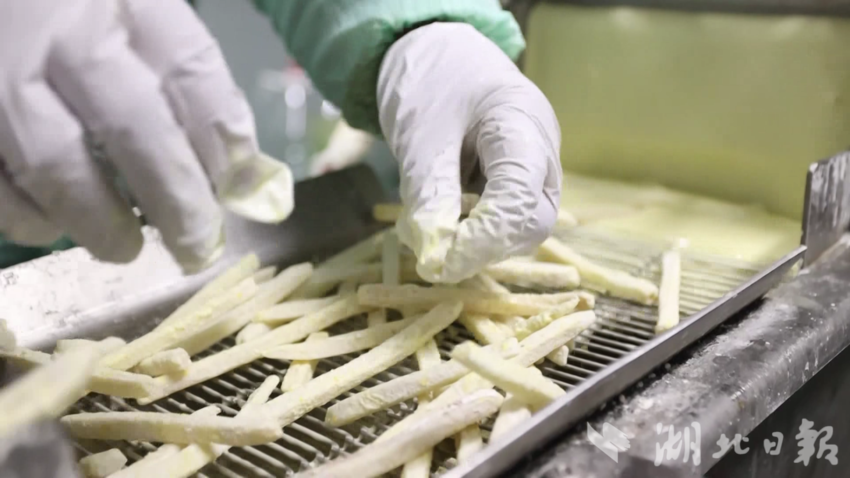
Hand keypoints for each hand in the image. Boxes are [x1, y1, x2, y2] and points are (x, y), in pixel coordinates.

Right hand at [0, 0, 292, 272]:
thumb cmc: (75, 13)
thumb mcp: (139, 18)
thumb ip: (191, 84)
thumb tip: (246, 176)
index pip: (189, 69)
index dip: (221, 138)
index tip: (241, 189)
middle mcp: (56, 30)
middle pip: (132, 124)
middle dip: (174, 198)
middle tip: (197, 247)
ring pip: (54, 162)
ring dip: (98, 221)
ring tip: (124, 247)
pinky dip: (30, 216)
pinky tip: (54, 225)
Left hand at [378, 23, 561, 282]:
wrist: (434, 54)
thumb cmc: (430, 82)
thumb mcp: (419, 135)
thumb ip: (429, 194)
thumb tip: (434, 258)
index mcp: (524, 123)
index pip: (520, 197)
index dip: (484, 239)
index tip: (439, 262)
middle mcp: (542, 151)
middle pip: (532, 221)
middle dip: (483, 247)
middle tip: (432, 256)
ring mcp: (536, 169)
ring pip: (521, 229)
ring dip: (475, 244)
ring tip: (428, 230)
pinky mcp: (519, 183)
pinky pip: (504, 220)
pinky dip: (471, 232)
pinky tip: (440, 221)